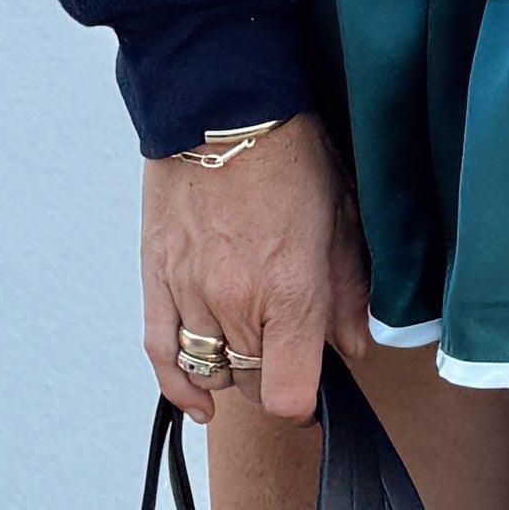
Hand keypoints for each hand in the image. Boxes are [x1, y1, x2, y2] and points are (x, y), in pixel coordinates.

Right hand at [140, 113, 363, 427]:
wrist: (222, 105)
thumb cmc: (288, 154)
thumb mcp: (341, 220)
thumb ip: (348, 294)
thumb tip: (353, 347)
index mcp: (289, 292)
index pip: (288, 394)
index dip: (303, 403)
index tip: (312, 389)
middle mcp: (236, 302)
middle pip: (250, 383)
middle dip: (272, 375)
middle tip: (287, 348)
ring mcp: (189, 292)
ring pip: (209, 369)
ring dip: (232, 368)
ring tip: (250, 345)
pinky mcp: (155, 277)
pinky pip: (159, 351)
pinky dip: (176, 383)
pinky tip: (196, 399)